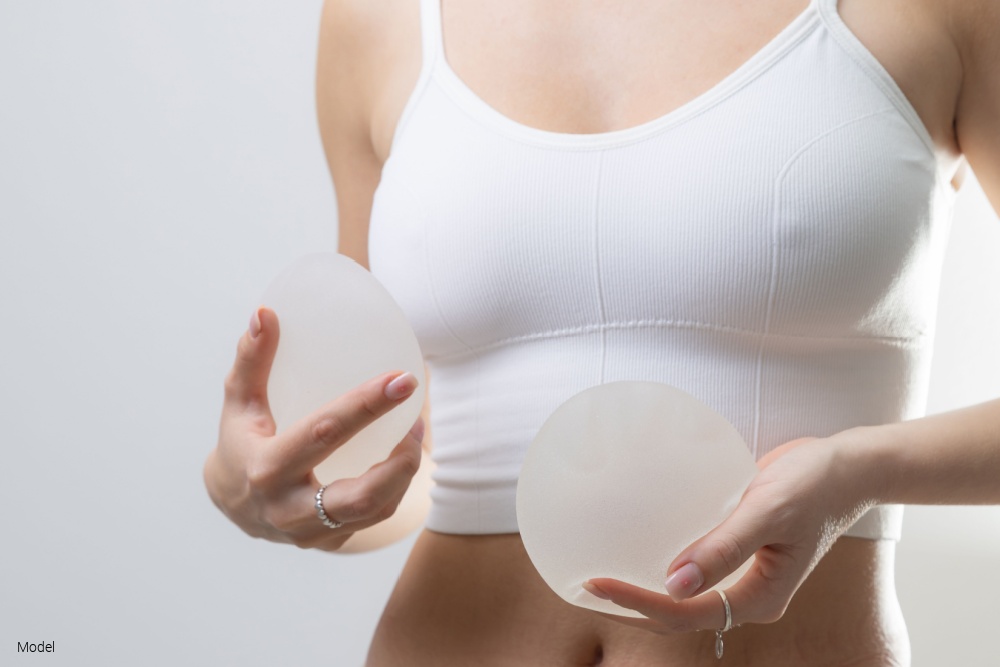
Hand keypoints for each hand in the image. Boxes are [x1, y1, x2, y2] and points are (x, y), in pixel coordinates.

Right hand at [203, 306, 424, 551]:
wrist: (231, 503)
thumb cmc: (240, 440)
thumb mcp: (239, 401)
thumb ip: (252, 359)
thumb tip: (265, 313)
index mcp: (265, 469)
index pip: (324, 433)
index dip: (366, 406)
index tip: (403, 380)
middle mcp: (287, 509)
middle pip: (360, 494)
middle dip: (401, 458)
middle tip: (418, 418)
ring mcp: (309, 533)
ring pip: (375, 511)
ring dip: (404, 471)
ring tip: (413, 432)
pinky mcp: (328, 543)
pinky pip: (374, 519)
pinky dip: (395, 488)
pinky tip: (401, 457)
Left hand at [582, 432, 874, 632]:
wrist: (846, 466)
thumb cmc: (813, 486)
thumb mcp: (767, 512)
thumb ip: (723, 548)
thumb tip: (673, 583)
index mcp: (758, 598)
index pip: (684, 613)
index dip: (637, 603)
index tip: (595, 582)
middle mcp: (746, 593)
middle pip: (677, 612)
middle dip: (631, 604)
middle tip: (583, 582)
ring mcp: (740, 572)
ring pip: (681, 591)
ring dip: (642, 586)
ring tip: (598, 568)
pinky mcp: (734, 547)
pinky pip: (691, 561)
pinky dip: (660, 556)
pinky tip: (633, 538)